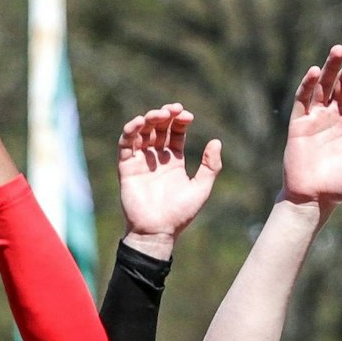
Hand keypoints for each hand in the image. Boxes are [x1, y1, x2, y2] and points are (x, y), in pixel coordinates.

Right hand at [118, 103, 221, 257]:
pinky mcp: (126, 167)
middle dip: (164, 116)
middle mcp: (156, 158)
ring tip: (157, 114)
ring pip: (142, 133)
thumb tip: (216, 141)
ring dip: (148, 120)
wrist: (157, 231)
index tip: (187, 115)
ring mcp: (140, 162)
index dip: (180, 121)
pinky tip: (139, 123)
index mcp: (173, 161)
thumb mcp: (201, 188)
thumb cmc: (180, 213)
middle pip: (158, 129)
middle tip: (172, 109)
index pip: (175, 133)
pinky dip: (130, 131)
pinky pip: (125, 145)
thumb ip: (210, 166)